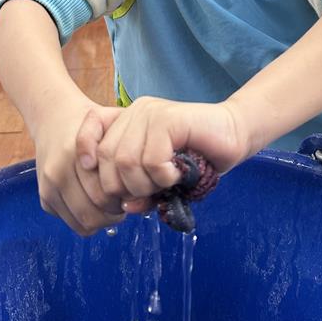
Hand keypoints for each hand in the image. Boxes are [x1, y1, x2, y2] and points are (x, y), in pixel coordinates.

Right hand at [33, 101, 125, 234]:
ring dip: (101, 219)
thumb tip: (133, 174)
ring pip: (83, 223)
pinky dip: (86, 219)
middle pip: (94, 213)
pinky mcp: (44, 198)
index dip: (124, 199)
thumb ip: (124, 140)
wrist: (53, 120)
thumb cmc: (88, 122)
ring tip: (111, 203)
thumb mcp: (109, 119)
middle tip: (123, 200)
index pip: (105, 196)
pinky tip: (95, 202)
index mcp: (73, 154)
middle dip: (114, 212)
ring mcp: (48, 188)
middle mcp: (57, 173)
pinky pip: (72, 222)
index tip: (131, 191)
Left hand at [79, 97, 248, 216]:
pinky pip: (151, 159)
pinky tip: (178, 174)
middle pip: (107, 158)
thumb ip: (142, 191)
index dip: (86, 156)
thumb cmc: (199, 158)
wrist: (235, 135)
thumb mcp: (163, 179)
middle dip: (124, 187)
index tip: (103, 180)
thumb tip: (126, 208)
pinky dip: (163, 176)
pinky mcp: (168, 119)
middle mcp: (135, 112)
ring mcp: (151, 113)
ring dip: (145, 184)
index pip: (90, 135)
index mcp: (128, 121)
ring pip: (126, 161)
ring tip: (166, 183)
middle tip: (150, 193)